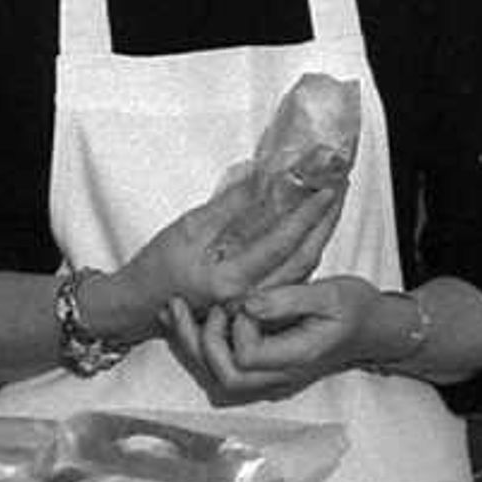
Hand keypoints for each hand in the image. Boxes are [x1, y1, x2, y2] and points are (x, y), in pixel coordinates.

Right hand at [106, 172, 343, 334]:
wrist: (140, 304)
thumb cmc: (157, 267)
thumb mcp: (188, 229)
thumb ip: (229, 206)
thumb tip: (261, 177)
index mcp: (231, 280)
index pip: (281, 242)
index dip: (307, 213)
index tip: (327, 187)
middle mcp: (250, 297)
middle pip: (303, 259)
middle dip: (325, 222)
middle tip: (340, 189)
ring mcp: (255, 303)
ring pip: (301, 270)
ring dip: (319, 235)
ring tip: (332, 204)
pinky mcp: (255, 301)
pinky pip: (290, 275)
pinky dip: (305, 249)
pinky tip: (312, 229)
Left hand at [169, 273, 384, 401]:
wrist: (373, 328)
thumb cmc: (356, 308)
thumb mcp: (331, 294)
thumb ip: (289, 300)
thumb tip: (248, 304)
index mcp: (296, 359)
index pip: (246, 358)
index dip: (235, 329)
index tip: (244, 301)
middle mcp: (278, 377)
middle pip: (223, 378)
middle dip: (197, 342)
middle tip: (182, 305)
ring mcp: (268, 377)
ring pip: (216, 376)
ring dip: (190, 343)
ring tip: (173, 307)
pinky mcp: (260, 367)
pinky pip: (222, 365)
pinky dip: (198, 342)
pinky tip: (185, 314)